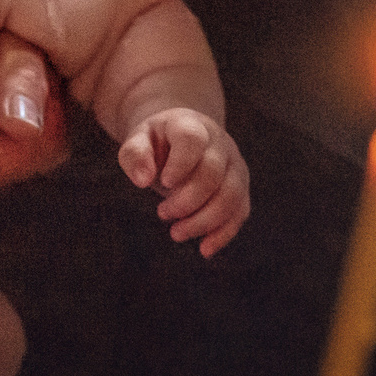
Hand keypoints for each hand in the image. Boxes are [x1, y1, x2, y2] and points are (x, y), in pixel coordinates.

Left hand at [118, 110, 249, 257]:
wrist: (181, 140)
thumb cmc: (157, 143)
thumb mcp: (138, 141)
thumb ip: (135, 154)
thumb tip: (142, 180)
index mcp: (191, 126)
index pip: (193, 140)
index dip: (181, 163)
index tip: (164, 182)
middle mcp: (220, 144)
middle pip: (213, 173)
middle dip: (187, 200)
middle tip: (162, 213)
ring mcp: (234, 166)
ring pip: (231, 195)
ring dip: (204, 221)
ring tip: (176, 233)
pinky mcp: (240, 189)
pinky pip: (240, 212)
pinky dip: (224, 233)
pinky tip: (204, 249)